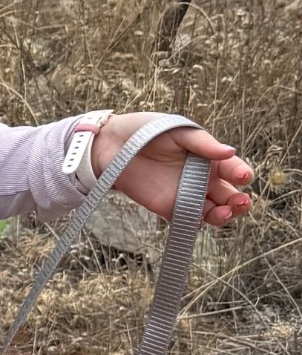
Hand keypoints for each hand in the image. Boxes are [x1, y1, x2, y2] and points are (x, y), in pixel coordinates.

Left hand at [91, 114, 253, 226]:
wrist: (113, 145)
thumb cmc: (148, 131)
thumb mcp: (178, 131)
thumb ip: (203, 143)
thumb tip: (230, 151)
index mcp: (209, 158)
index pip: (233, 169)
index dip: (241, 174)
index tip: (242, 176)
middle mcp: (202, 179)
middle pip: (228, 196)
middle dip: (239, 202)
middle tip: (240, 203)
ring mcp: (186, 195)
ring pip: (212, 212)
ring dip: (222, 216)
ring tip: (224, 213)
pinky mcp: (167, 208)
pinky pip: (186, 221)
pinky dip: (194, 224)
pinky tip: (198, 221)